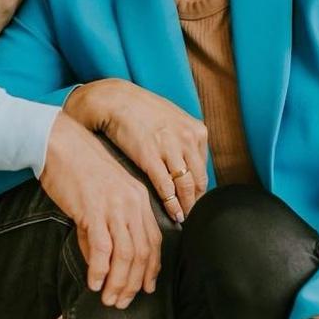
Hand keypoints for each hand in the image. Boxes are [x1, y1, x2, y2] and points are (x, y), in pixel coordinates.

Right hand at [40, 112, 162, 307]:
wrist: (58, 144)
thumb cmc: (77, 168)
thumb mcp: (101, 196)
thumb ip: (103, 227)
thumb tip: (99, 261)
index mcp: (139, 199)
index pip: (154, 241)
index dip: (151, 269)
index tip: (145, 288)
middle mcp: (132, 204)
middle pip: (142, 253)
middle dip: (133, 283)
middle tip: (122, 302)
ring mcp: (114, 207)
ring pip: (126, 255)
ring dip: (117, 283)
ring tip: (108, 299)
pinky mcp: (93, 210)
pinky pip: (102, 249)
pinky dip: (99, 271)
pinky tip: (93, 283)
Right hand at [65, 79, 208, 221]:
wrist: (115, 100)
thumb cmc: (141, 110)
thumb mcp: (173, 118)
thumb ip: (185, 139)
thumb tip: (190, 162)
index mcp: (196, 131)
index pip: (203, 168)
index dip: (200, 189)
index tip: (196, 200)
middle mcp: (187, 139)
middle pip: (198, 180)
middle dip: (196, 201)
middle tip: (193, 215)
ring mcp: (170, 148)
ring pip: (185, 186)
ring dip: (185, 206)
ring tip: (184, 218)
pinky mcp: (150, 157)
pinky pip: (166, 187)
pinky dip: (171, 204)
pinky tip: (172, 213)